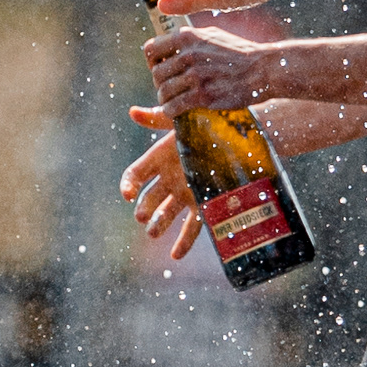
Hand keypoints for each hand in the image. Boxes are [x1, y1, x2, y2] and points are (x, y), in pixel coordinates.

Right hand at [120, 109, 202, 258]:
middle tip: (142, 216)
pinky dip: (183, 242)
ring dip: (160, 224)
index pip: (136, 174)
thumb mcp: (182, 121)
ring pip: (167, 213)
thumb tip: (133, 111)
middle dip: (145, 208)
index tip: (127, 193)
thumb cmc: (208, 124)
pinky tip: (175, 255)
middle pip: (150, 197)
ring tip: (154, 233)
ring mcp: (184, 193)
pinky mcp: (203, 204)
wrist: (239, 134)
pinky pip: (191, 227)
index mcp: (159, 158)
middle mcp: (169, 179)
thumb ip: (159, 118)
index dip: (129, 184)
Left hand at [144, 23, 272, 115]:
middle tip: (172, 89)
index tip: (162, 69)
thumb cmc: (239, 53)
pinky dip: (171, 111)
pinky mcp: (203, 96)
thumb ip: (190, 38)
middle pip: (157, 74)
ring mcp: (196, 76)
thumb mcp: (212, 35)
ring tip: (175, 101)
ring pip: (163, 92)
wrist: (263, 69)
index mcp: (187, 37)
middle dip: (161, 84)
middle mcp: (188, 55)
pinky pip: (173, 107)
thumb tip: (170, 40)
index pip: (151, 50)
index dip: (153, 62)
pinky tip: (177, 111)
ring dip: (166, 100)